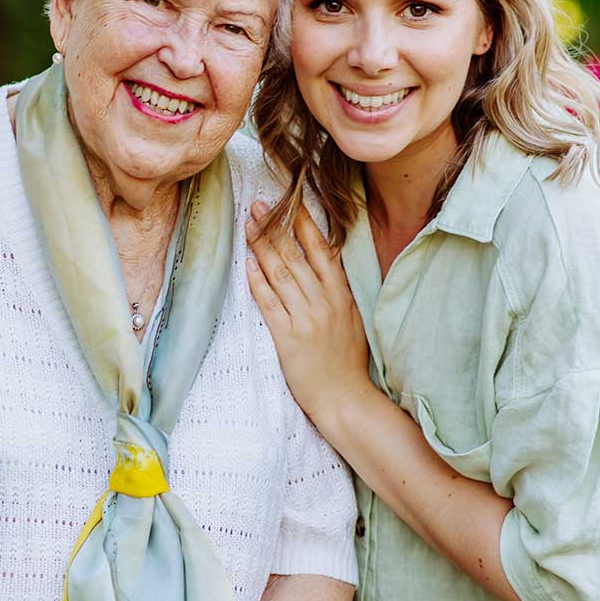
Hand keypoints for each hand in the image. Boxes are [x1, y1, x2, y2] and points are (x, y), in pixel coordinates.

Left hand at [246, 201, 371, 430]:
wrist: (345, 397)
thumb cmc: (347, 360)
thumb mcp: (352, 318)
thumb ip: (338, 288)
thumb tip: (328, 256)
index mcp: (341, 295)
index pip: (321, 250)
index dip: (302, 224)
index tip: (288, 202)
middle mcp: (324, 302)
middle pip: (295, 257)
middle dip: (274, 227)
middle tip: (257, 205)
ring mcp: (306, 319)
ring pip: (280, 274)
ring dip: (262, 247)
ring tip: (248, 227)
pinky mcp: (288, 338)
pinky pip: (269, 303)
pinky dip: (258, 282)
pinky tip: (248, 265)